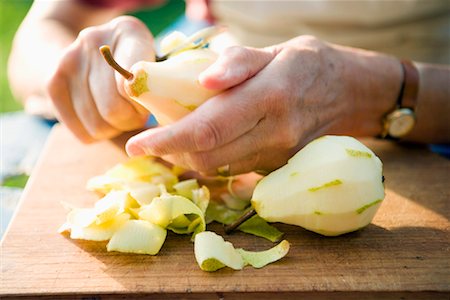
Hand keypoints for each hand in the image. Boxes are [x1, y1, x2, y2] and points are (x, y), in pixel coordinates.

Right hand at [47, 16, 154, 141]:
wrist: (91, 52)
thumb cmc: (138, 67)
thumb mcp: (154, 66)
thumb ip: (158, 86)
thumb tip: (158, 120)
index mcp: (129, 32)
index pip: (133, 81)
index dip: (141, 104)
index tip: (146, 107)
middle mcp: (95, 40)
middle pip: (112, 108)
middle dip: (130, 121)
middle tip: (136, 117)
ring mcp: (69, 59)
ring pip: (96, 124)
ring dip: (114, 130)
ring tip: (121, 118)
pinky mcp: (53, 80)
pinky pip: (79, 130)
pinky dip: (95, 135)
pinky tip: (103, 122)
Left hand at [126, 35, 400, 174]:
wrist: (350, 94)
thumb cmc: (309, 64)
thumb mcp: (276, 49)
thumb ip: (238, 63)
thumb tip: (203, 82)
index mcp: (270, 98)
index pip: (209, 129)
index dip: (169, 140)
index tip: (137, 144)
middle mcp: (275, 134)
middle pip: (209, 158)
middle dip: (174, 152)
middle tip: (154, 136)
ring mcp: (279, 156)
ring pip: (220, 169)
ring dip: (191, 157)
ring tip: (177, 137)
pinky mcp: (279, 167)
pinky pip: (235, 170)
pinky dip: (213, 160)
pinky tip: (208, 142)